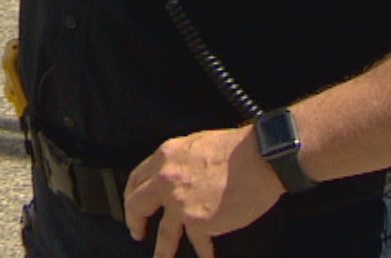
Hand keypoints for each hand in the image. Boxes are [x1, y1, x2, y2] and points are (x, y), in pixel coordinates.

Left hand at [122, 125, 282, 257]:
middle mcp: (166, 179)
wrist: (259, 157)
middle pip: (137, 205)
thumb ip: (178, 162)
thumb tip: (174, 176)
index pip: (136, 179)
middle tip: (136, 231)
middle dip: (134, 221)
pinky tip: (205, 256)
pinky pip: (197, 241)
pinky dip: (203, 251)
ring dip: (162, 250)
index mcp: (165, 157)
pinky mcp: (198, 221)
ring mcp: (180, 202)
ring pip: (164, 232)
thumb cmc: (234, 149)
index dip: (131, 195)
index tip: (132, 206)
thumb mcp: (195, 144)